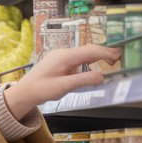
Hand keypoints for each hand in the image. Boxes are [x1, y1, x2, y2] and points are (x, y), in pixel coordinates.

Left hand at [4, 45, 121, 119]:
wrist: (23, 93)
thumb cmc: (40, 90)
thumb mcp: (63, 87)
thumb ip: (83, 80)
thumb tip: (101, 76)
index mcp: (65, 57)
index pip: (90, 51)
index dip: (105, 53)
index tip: (117, 58)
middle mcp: (63, 53)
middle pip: (88, 50)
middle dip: (103, 53)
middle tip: (117, 59)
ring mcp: (60, 57)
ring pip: (82, 54)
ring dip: (96, 57)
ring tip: (109, 62)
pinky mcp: (58, 62)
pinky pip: (76, 59)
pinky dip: (87, 61)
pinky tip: (92, 68)